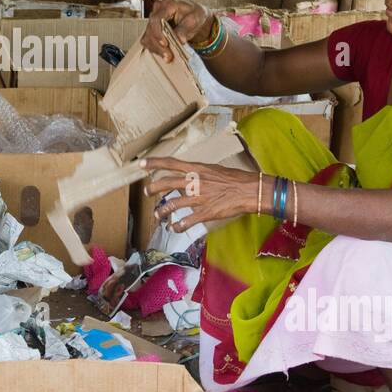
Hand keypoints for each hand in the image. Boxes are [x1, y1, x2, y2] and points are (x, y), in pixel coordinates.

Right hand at [141, 0, 213, 62]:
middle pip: (150, 29)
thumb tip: (179, 39)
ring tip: (167, 57)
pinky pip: (148, 41)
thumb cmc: (194, 15)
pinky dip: (155, 49)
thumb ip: (186, 28)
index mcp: (168, 4)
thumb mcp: (195, 19)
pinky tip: (164, 53)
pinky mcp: (151, 29)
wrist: (193, 18)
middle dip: (158, 44)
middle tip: (168, 56)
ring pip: (147, 37)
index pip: (156, 19)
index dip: (158, 32)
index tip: (165, 44)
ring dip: (156, 48)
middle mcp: (157, 11)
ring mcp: (153, 20)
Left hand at [142, 157, 257, 232]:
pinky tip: (174, 228)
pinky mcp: (205, 212)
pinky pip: (187, 221)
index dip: (154, 163)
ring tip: (158, 215)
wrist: (250, 190)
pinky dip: (178, 226)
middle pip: (167, 183)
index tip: (141, 163)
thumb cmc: (235, 179)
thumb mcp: (214, 170)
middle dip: (153, 188)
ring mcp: (199, 197)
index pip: (171, 163)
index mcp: (197, 169)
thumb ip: (199, 173)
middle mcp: (195, 181)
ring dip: (162, 211)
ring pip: (173, 204)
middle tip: (146, 192)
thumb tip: (188, 176)